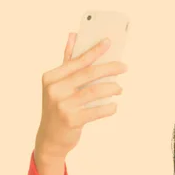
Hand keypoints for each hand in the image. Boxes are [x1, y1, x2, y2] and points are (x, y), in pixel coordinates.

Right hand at [34, 32, 127, 161]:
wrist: (50, 138)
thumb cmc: (57, 108)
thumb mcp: (58, 85)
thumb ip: (67, 61)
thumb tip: (73, 35)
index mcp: (51, 77)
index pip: (77, 61)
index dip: (94, 50)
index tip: (109, 42)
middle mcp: (55, 90)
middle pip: (88, 74)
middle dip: (109, 68)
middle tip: (124, 67)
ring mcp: (63, 106)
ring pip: (95, 91)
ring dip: (112, 88)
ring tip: (119, 89)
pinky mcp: (72, 120)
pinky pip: (97, 111)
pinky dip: (109, 108)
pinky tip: (114, 106)